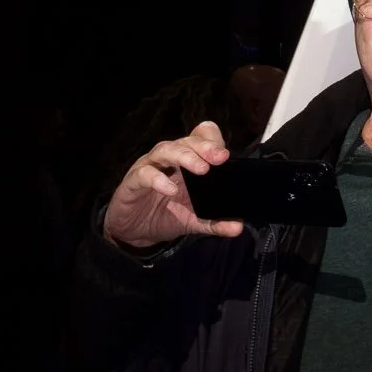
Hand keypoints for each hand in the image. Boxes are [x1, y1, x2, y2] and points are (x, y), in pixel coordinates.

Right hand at [101, 120, 245, 250]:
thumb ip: (215, 222)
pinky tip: (170, 189)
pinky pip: (145, 174)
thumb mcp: (194, 220)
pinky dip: (158, 180)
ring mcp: (150, 166)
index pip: (200, 137)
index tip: (226, 157)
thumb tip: (238, 227)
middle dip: (205, 147)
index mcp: (187, 163)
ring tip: (202, 169)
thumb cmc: (165, 215)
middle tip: (220, 158)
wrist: (134, 233)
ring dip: (185, 157)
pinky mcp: (133, 181)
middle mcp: (169, 159)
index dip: (213, 142)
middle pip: (187, 141)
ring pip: (166, 150)